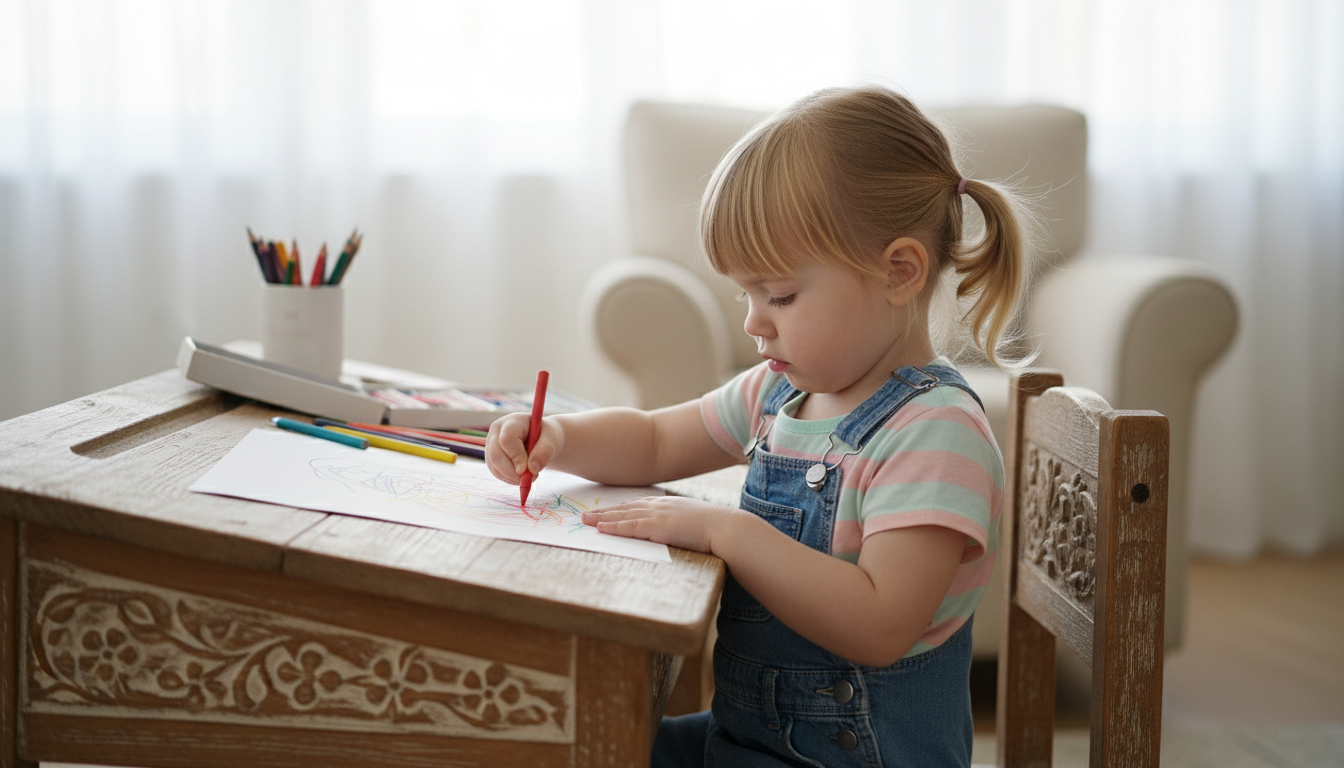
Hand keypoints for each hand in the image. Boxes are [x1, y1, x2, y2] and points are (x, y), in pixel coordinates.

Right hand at [486, 412, 561, 484]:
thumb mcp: (552, 439)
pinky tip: (523, 476)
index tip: (530, 469)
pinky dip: (510, 479)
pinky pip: (496, 473)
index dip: (517, 456)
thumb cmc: (547, 436)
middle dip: (513, 472)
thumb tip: (532, 468)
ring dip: (513, 477)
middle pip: (496, 455)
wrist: (542, 439)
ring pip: (494, 467)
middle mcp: (497, 431)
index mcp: (512, 421)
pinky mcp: (491, 458)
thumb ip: (545, 451)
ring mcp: (491, 444)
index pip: (507, 438)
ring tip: (531, 475)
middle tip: (532, 478)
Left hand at [582, 496, 741, 552]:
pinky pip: (630, 527)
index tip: (605, 510)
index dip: (620, 508)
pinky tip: (600, 529)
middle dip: (604, 511)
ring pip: (623, 516)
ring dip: (602, 518)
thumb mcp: (695, 522)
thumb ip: (682, 524)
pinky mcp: (658, 527)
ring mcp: (658, 515)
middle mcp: (660, 506)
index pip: (638, 505)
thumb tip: (678, 531)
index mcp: (668, 504)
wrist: (726, 528)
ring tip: (585, 521)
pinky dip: (613, 527)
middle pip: (625, 508)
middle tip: (586, 514)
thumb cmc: (716, 528)